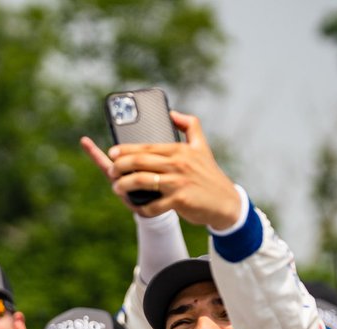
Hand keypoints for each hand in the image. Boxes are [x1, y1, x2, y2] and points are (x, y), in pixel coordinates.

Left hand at [100, 112, 242, 229]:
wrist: (226, 202)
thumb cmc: (209, 175)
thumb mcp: (202, 147)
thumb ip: (190, 126)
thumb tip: (172, 113)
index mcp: (180, 150)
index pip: (147, 147)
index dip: (126, 150)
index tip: (112, 153)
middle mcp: (178, 163)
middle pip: (140, 161)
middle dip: (120, 166)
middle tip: (110, 171)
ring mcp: (178, 182)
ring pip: (142, 181)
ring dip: (124, 185)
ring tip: (117, 188)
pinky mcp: (180, 200)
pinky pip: (153, 205)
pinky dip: (141, 207)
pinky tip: (136, 206)